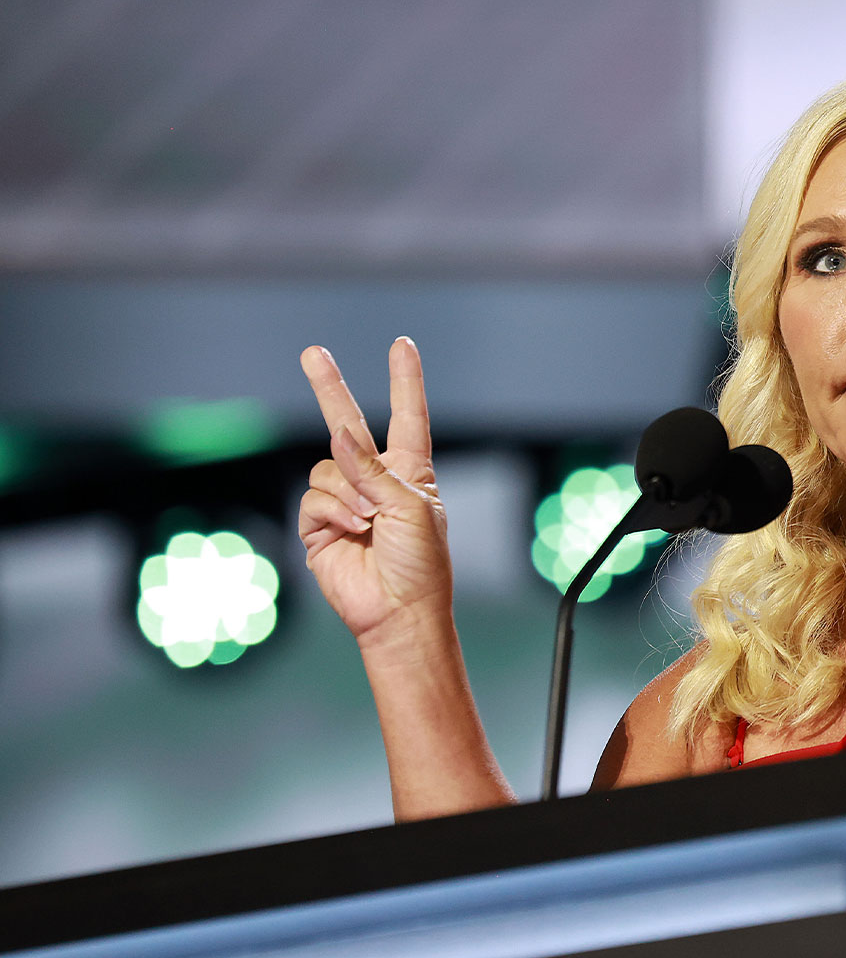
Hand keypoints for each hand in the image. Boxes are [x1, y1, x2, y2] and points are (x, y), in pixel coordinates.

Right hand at [298, 338, 451, 646]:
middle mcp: (375, 480)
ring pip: (327, 468)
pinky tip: (352, 530)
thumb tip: (339, 435)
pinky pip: (314, 498)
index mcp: (410, 472)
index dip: (405, 381)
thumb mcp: (411, 508)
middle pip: (346, 424)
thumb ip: (374, 470)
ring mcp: (345, 501)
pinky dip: (333, 510)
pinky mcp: (319, 525)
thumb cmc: (421, 563)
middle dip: (329, 388)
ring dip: (348, 491)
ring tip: (369, 520)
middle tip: (312, 353)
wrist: (398, 612)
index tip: (402, 345)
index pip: (407, 416)